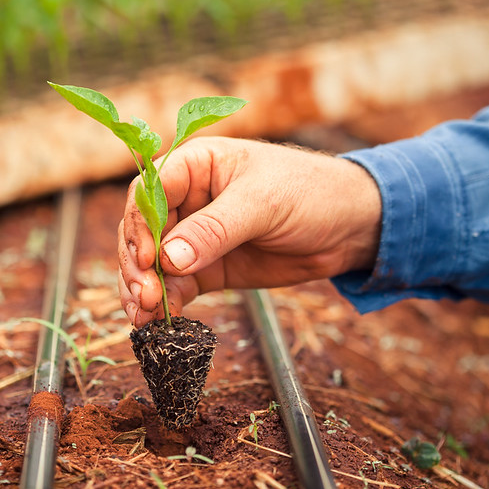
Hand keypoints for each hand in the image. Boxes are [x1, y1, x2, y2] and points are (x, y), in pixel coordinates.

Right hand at [118, 137, 381, 326]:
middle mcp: (186, 200)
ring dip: (143, 289)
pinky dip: (164, 304)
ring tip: (144, 315)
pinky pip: (175, 286)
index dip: (140, 225)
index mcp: (195, 166)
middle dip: (138, 264)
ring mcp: (194, 237)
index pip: (149, 192)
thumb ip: (215, 229)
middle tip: (144, 295)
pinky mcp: (206, 269)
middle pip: (142, 231)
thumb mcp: (263, 204)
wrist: (350, 227)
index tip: (150, 257)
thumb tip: (169, 259)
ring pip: (153, 264)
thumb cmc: (311, 192)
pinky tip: (157, 321)